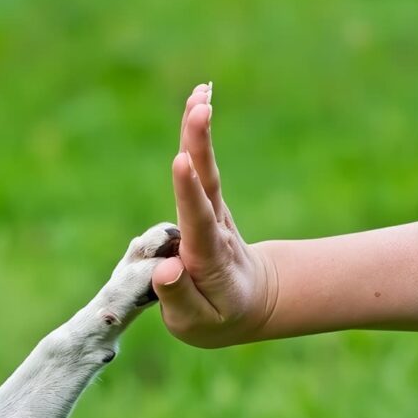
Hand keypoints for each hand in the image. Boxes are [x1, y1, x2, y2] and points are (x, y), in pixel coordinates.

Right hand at [151, 84, 277, 346]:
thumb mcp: (197, 324)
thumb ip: (179, 298)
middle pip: (207, 185)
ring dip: (200, 132)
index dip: (188, 193)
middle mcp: (214, 229)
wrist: (250, 302)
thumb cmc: (217, 317)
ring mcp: (213, 212)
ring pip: (206, 170)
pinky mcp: (207, 203)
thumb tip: (166, 268)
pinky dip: (198, 135)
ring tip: (199, 93)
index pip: (198, 223)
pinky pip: (201, 167)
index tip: (182, 162)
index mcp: (208, 260)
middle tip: (200, 108)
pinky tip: (197, 100)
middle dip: (200, 146)